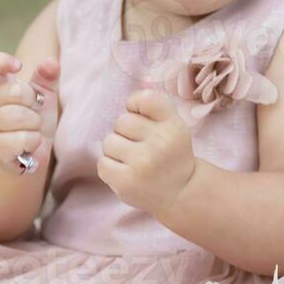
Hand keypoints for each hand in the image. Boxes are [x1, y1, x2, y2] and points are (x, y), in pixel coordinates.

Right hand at [0, 51, 59, 174]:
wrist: (26, 154)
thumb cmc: (33, 120)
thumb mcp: (43, 96)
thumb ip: (47, 77)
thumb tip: (50, 62)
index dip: (1, 62)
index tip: (18, 65)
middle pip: (14, 91)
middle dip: (34, 102)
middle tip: (34, 112)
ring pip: (19, 116)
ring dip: (36, 125)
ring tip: (32, 130)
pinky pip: (22, 139)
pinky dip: (34, 142)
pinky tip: (29, 145)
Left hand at [97, 88, 195, 215]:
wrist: (181, 192)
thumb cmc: (170, 154)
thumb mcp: (172, 126)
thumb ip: (154, 108)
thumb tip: (134, 91)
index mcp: (173, 125)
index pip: (145, 98)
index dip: (135, 104)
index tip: (140, 116)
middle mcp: (160, 142)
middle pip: (121, 121)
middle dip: (125, 133)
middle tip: (140, 147)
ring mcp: (143, 163)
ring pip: (109, 142)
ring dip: (116, 151)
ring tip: (133, 161)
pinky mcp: (127, 181)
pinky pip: (102, 163)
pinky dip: (110, 168)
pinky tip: (126, 173)